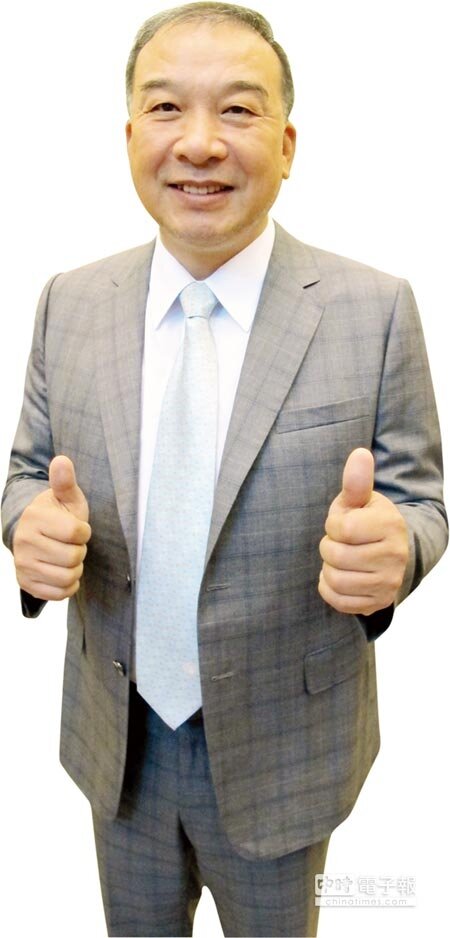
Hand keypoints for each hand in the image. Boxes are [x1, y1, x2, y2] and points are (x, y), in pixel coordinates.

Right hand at [13, 455, 90, 600]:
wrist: (36, 535)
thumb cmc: (58, 515)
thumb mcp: (66, 497)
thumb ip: (65, 481)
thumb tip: (62, 460)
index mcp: (35, 518)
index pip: (77, 533)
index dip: (84, 531)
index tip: (76, 528)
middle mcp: (24, 542)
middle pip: (74, 557)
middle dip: (79, 551)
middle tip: (70, 544)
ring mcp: (23, 565)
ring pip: (68, 577)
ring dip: (75, 569)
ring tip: (67, 557)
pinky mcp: (26, 583)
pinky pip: (60, 594)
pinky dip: (68, 585)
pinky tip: (62, 571)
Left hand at [318, 448, 408, 614]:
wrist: (390, 551)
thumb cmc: (367, 521)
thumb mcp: (361, 500)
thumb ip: (357, 481)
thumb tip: (359, 454)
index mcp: (390, 525)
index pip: (342, 528)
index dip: (334, 524)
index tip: (343, 523)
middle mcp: (394, 556)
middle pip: (336, 556)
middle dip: (329, 547)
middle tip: (341, 543)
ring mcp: (388, 583)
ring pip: (335, 580)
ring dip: (329, 568)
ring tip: (342, 558)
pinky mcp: (378, 602)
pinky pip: (338, 600)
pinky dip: (330, 588)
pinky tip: (341, 575)